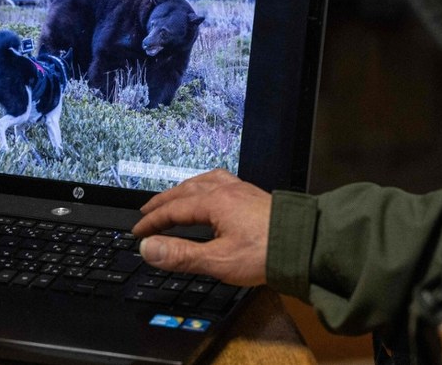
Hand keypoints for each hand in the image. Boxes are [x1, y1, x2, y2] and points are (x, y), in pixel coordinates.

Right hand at [131, 169, 270, 285]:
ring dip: (183, 190)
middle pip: (185, 191)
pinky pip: (221, 181)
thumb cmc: (266, 253)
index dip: (152, 221)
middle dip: (163, 202)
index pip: (173, 209)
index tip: (138, 232)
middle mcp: (226, 190)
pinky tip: (210, 191)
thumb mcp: (218, 260)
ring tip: (173, 197)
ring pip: (203, 181)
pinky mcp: (253, 195)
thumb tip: (149, 248)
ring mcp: (241, 190)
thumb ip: (181, 254)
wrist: (304, 245)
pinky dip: (205, 185)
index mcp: (214, 202)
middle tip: (146, 212)